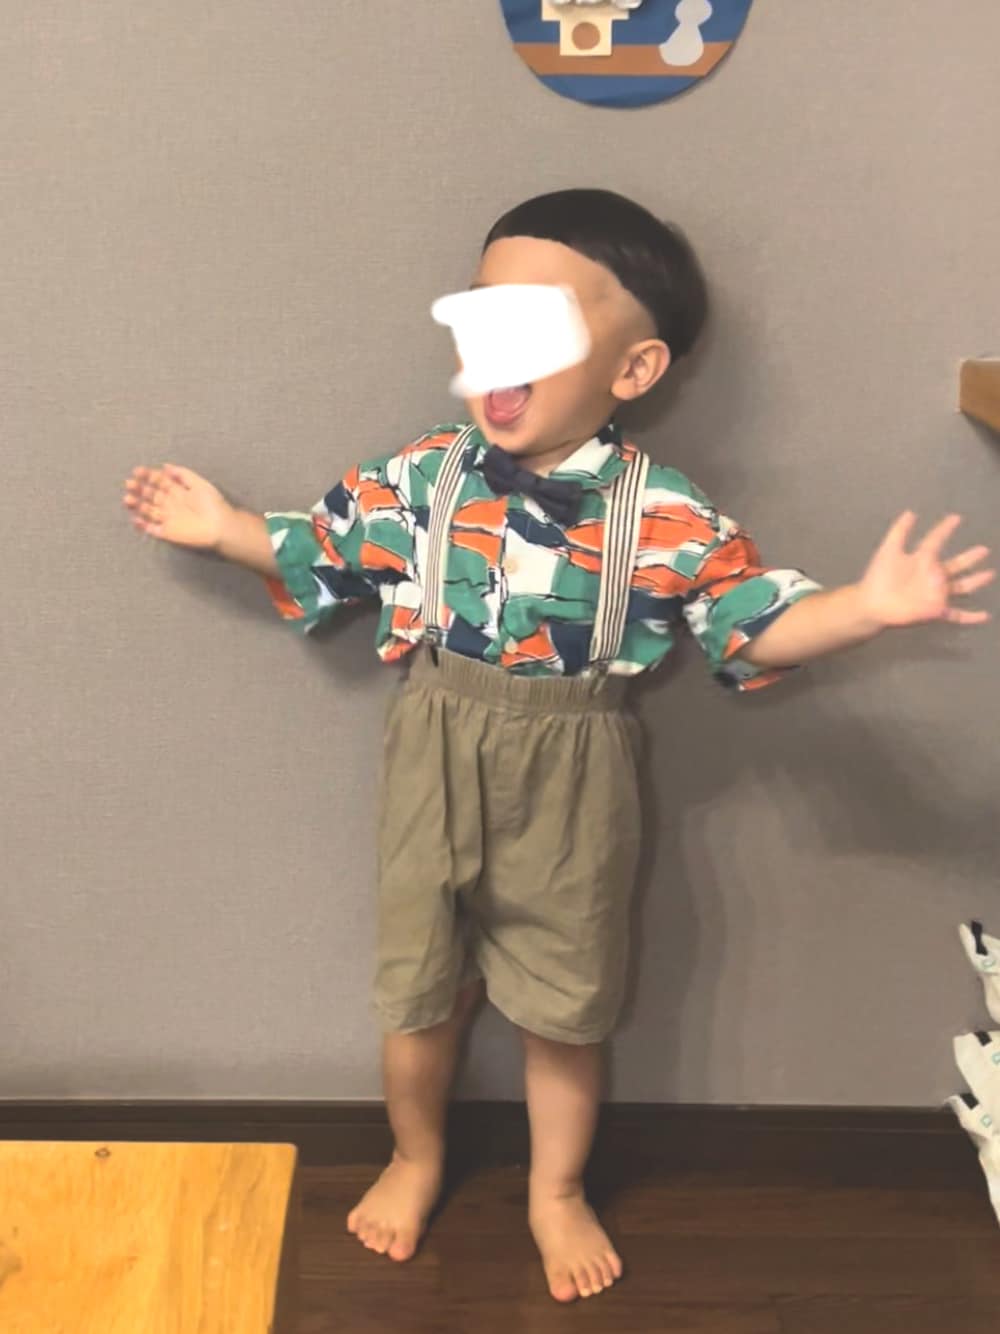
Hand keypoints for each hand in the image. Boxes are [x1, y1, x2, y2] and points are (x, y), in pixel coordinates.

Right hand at [122, 464, 232, 550]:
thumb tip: (165, 465)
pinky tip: (135, 518)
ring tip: (127, 499)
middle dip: (138, 489)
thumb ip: (182, 474)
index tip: (137, 471)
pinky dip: (142, 525)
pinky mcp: (168, 533)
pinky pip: (151, 529)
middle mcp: (171, 504)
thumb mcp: (199, 483)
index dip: (148, 476)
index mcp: (178, 491)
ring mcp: (168, 518)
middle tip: (129, 484)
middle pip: (150, 495)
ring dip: (137, 505)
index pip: (159, 481)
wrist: (221, 527)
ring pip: (147, 511)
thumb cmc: (213, 504)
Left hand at [858, 513, 994, 627]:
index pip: (936, 541)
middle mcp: (932, 575)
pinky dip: (970, 616)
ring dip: (975, 581)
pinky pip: (956, 614)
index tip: (956, 518)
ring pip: (961, 587)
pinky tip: (985, 616)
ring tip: (989, 574)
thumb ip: (899, 532)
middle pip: (955, 565)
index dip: (944, 529)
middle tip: (984, 549)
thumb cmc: (879, 576)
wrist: (872, 603)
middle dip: (969, 558)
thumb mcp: (889, 551)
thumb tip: (911, 512)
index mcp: (921, 559)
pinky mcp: (936, 610)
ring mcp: (935, 593)